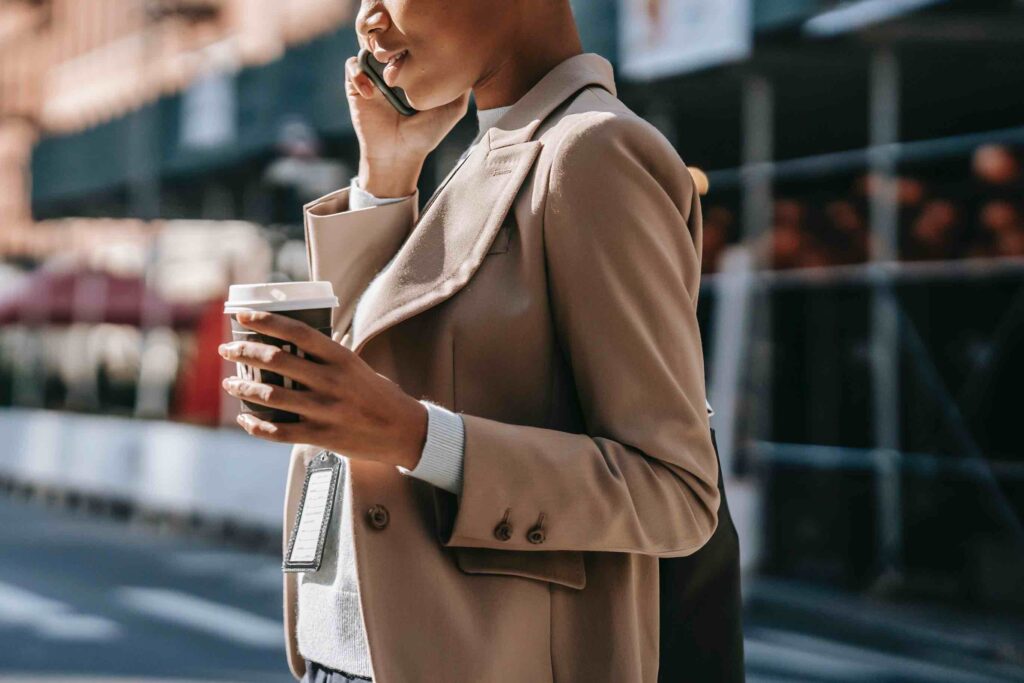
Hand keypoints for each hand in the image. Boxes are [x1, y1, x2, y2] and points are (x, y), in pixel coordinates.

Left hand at [218, 311, 427, 469]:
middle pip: (277, 360)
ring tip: (231, 383)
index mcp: (341, 358)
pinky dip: (256, 426)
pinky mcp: (321, 436)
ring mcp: (325, 410)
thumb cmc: (378, 395)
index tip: (242, 316)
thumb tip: (292, 344)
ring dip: (244, 388)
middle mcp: (331, 381)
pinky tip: (245, 419)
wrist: (404, 431)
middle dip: (244, 353)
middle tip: (228, 351)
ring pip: (272, 396)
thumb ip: (327, 358)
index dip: (266, 321)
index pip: (297, 332)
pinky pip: (279, 431)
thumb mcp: (357, 366)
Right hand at [344, 47, 469, 196]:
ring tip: (386, 70)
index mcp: (414, 70)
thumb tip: (470, 62)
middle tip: (399, 54)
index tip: (419, 50)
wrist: (401, 154)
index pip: (410, 42)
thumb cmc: (426, 133)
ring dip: (374, 51)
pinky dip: (359, 75)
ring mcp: (374, 75)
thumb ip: (462, 86)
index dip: (412, 39)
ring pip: (367, 45)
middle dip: (391, 40)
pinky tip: (371, 94)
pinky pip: (352, 67)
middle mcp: (393, 68)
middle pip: (388, 39)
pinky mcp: (356, 87)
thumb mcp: (452, 108)